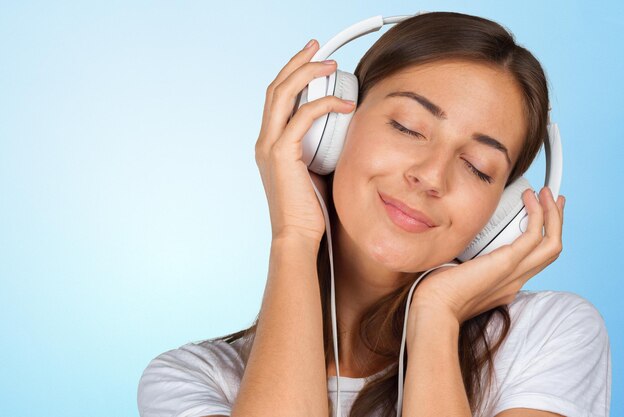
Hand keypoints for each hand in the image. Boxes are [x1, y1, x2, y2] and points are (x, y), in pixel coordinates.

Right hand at [254, 39, 355, 242]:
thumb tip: (344, 128)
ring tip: (330, 63)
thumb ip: (321, 146)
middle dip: (297, 63)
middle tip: (317, 47)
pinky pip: (301, 117)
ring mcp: (269, 146)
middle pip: (275, 88)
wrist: (297, 236)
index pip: (277, 99)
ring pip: (282, 94)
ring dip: (306, 73)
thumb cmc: (310, 210)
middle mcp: (265, 140)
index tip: (313, 61)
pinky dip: (323, 105)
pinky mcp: (281, 154)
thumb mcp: (316, 170)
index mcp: (271, 144)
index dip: (292, 75)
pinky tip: (344, 104)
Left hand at [409, 187, 565, 325]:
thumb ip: (463, 262)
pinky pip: (533, 236)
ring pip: (550, 244)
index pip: (533, 260)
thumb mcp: (455, 273)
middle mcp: (514, 281)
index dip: (541, 236)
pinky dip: (537, 215)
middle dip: (555, 222)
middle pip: (549, 251)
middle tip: (554, 199)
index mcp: (504, 284)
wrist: (434, 310)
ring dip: (552, 216)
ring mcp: (513, 274)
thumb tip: (457, 246)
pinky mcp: (506, 264)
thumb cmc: (435, 295)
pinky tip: (531, 199)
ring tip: (547, 194)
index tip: (540, 214)